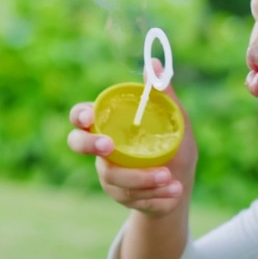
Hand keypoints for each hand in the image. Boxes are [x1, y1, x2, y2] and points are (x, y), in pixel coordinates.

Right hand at [66, 60, 198, 216]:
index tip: (90, 116)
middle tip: (110, 147)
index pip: (81, 115)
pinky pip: (130, 195)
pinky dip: (154, 194)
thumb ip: (164, 94)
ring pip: (113, 176)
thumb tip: (154, 63)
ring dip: (141, 178)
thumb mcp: (176, 120)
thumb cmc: (175, 146)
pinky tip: (173, 191)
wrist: (180, 186)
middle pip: (77, 143)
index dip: (79, 115)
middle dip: (89, 144)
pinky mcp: (118, 193)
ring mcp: (107, 172)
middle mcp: (101, 148)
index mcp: (109, 123)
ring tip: (169, 177)